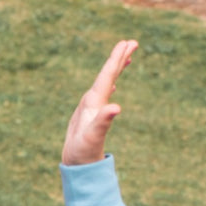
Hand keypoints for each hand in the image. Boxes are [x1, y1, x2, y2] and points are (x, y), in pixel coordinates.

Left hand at [62, 40, 137, 166]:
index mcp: (92, 101)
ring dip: (116, 69)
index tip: (126, 43)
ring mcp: (91, 108)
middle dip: (119, 58)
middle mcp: (90, 101)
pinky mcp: (92, 115)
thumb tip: (116, 107)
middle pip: (106, 75)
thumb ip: (103, 121)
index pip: (107, 75)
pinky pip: (104, 94)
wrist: (73, 163)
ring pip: (105, 83)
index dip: (117, 59)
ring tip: (126, 58)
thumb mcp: (94, 136)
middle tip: (132, 42)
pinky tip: (114, 86)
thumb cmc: (83, 151)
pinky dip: (111, 85)